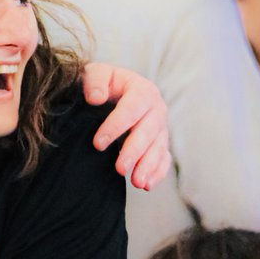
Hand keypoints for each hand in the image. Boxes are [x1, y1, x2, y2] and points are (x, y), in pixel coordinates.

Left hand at [82, 61, 170, 190]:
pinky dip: (158, 172)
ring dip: (148, 166)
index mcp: (142, 89)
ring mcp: (161, 127)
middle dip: (135, 151)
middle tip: (119, 169)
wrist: (112, 90)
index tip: (98, 143)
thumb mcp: (95, 73)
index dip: (116, 126)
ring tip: (136, 183)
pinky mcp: (160, 142)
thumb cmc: (102, 83)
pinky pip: (164, 158)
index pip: (132, 108)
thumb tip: (96, 98)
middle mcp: (156, 108)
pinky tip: (147, 185)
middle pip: (148, 131)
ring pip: (158, 147)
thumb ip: (95, 80)